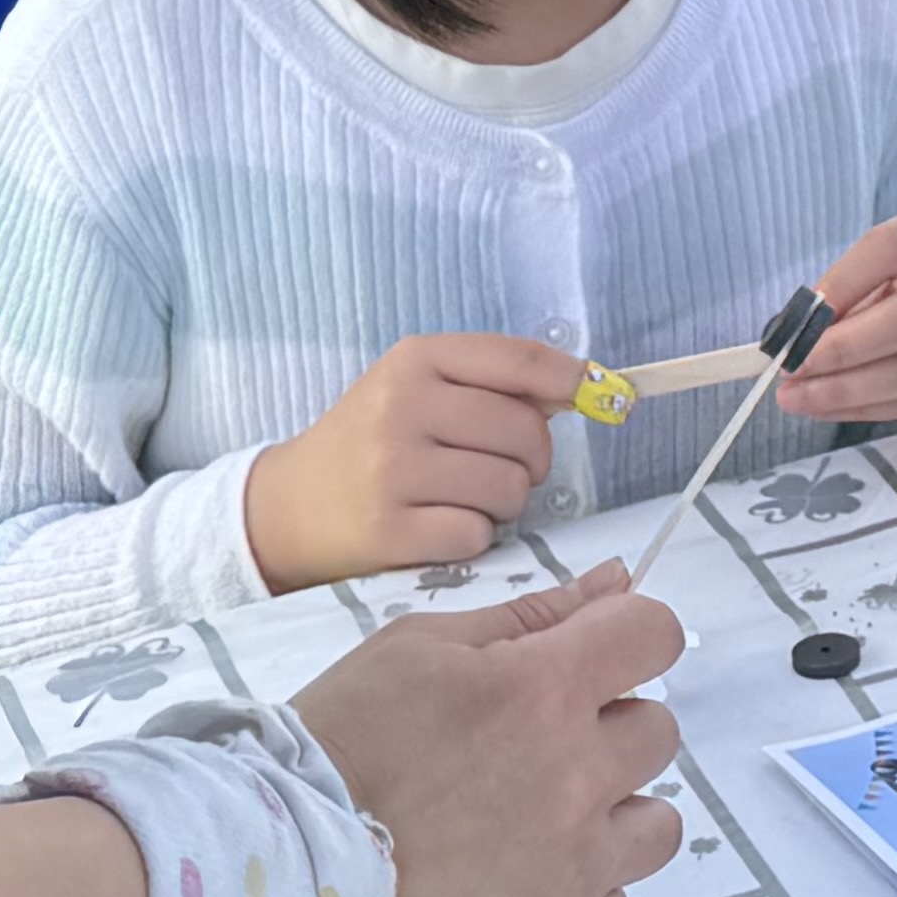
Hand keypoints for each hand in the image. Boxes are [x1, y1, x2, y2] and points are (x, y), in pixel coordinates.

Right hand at [239, 333, 588, 586]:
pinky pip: (478, 535)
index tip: (606, 398)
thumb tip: (587, 387)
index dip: (575, 381)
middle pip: (527, 434)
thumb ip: (496, 383)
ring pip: (510, 489)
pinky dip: (473, 537)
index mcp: (416, 359)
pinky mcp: (390, 531)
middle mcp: (402, 407)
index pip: (520, 361)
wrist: (290, 506)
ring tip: (463, 497)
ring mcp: (393, 471)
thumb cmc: (372, 442)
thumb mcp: (418, 388)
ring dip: (503, 503)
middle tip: (500, 468)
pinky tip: (440, 527)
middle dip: (532, 459)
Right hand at [301, 561, 693, 896]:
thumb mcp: (418, 649)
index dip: (625, 641)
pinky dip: (575, 889)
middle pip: (657, 732)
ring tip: (529, 825)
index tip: (590, 664)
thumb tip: (618, 583)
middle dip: (603, 729)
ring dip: (609, 815)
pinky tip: (507, 882)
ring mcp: (574, 871)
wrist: (276, 872)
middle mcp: (576, 780)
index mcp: (542, 692)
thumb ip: (532, 616)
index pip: (653, 636)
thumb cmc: (338, 744)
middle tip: (526, 752)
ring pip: (655, 825)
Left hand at [781, 207, 896, 427]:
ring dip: (845, 389)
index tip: (797, 316)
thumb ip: (858, 290)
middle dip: (841, 348)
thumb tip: (793, 330)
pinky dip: (866, 408)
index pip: (892, 247)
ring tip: (795, 396)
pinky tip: (829, 407)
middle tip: (791, 365)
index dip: (841, 281)